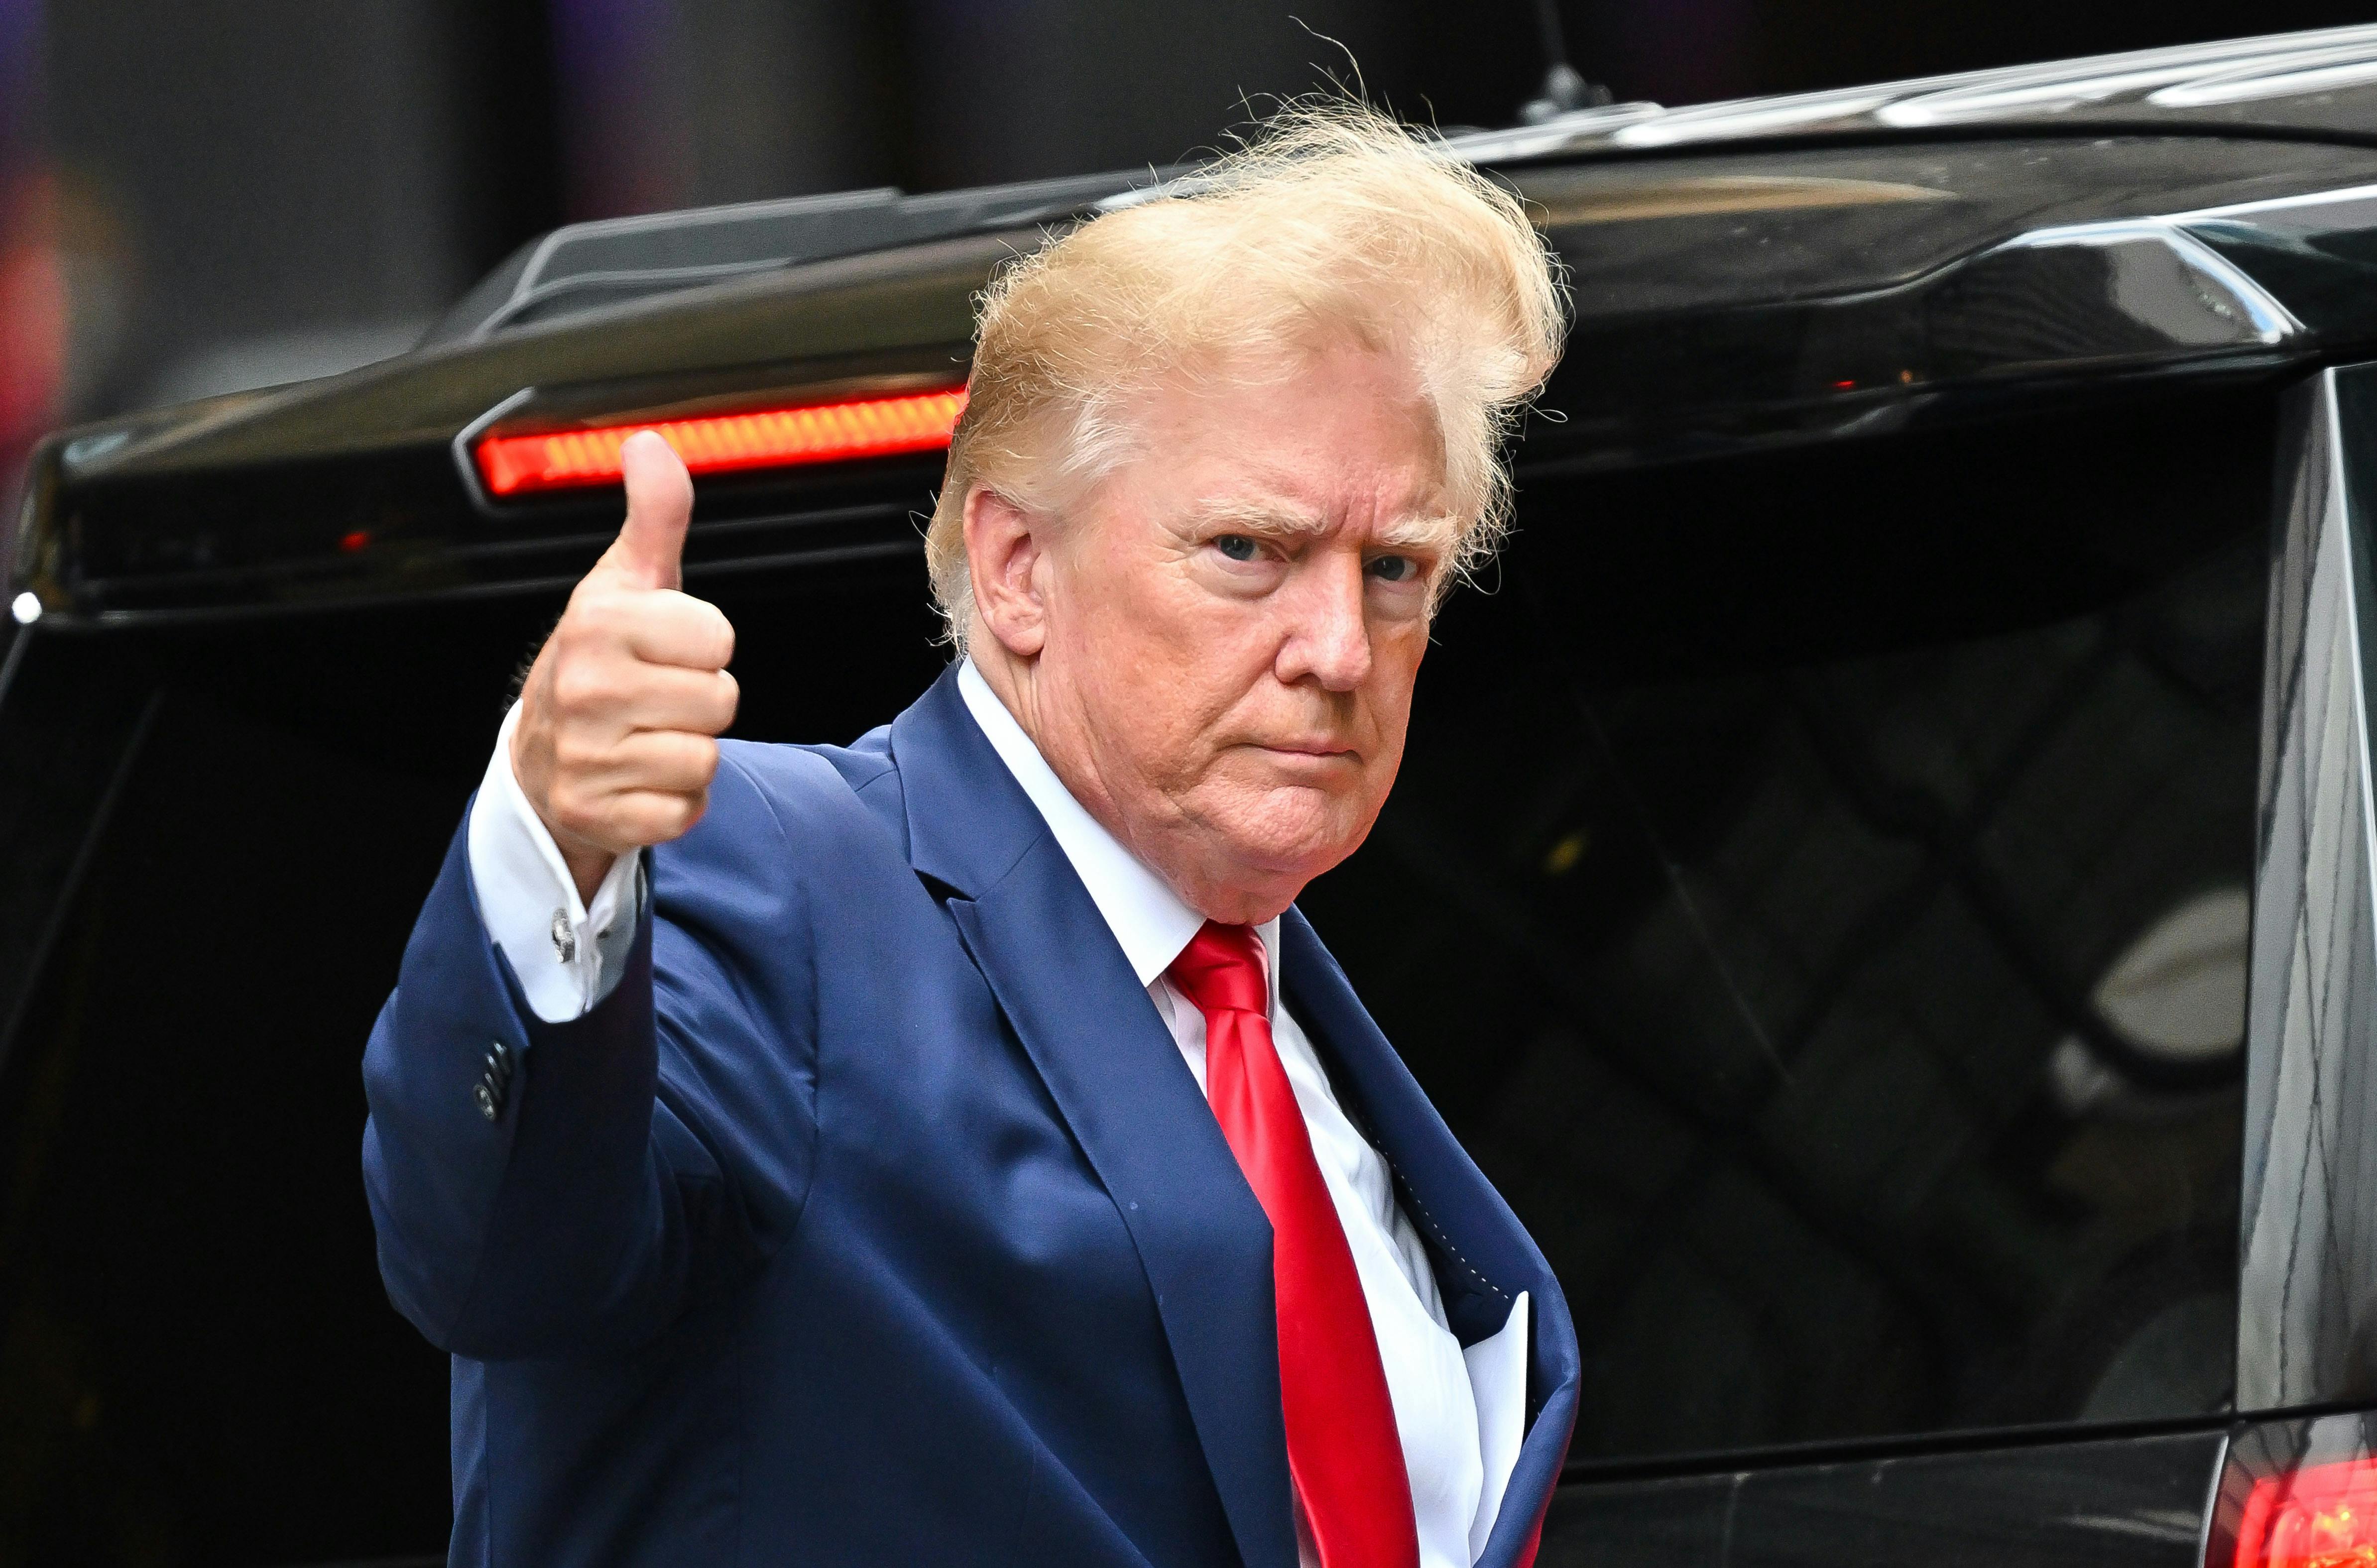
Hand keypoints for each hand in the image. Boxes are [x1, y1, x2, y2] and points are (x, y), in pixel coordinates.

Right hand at [512, 431, 738, 903]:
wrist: (541, 757)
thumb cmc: (600, 660)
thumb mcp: (624, 582)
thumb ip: (654, 516)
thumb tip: (650, 446)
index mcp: (597, 624)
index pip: (718, 639)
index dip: (704, 645)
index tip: (666, 648)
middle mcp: (585, 689)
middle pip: (721, 702)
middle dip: (700, 702)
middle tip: (655, 697)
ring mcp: (587, 758)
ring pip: (706, 759)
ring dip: (689, 754)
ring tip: (646, 736)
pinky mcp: (600, 815)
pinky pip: (686, 811)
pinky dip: (674, 802)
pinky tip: (638, 778)